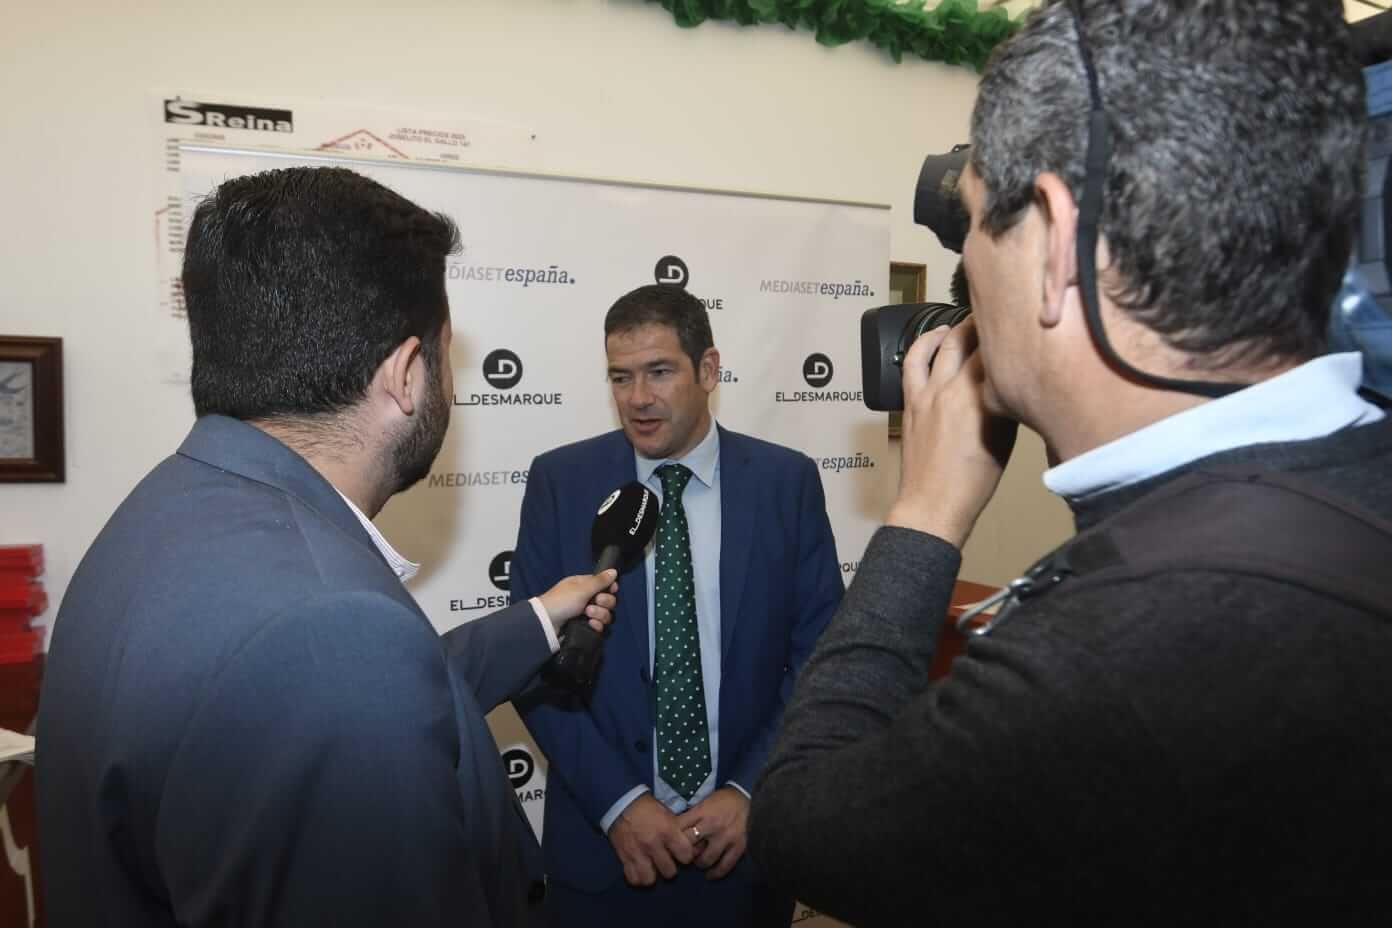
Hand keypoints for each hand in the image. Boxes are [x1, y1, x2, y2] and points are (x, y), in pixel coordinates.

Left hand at [538, 570, 617, 636]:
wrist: (546, 623)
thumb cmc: (562, 601)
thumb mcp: (581, 589)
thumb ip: (600, 581)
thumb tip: (614, 571)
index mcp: (584, 585)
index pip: (604, 585)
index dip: (610, 588)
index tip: (611, 590)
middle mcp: (587, 599)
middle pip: (608, 600)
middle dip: (605, 602)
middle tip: (596, 601)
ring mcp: (586, 614)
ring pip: (605, 614)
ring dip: (600, 614)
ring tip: (588, 614)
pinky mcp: (585, 626)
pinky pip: (599, 626)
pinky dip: (597, 625)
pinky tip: (590, 624)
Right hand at [608, 793, 695, 885]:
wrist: (622, 802)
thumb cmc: (648, 807)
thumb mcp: (668, 815)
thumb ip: (677, 832)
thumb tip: (689, 846)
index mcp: (668, 831)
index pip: (686, 856)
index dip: (686, 856)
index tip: (682, 853)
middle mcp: (653, 844)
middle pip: (669, 872)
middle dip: (670, 867)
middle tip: (667, 861)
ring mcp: (638, 853)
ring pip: (650, 879)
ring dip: (653, 875)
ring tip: (652, 868)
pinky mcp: (624, 857)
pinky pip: (634, 878)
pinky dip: (637, 876)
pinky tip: (640, 869)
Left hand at [676, 786, 748, 879]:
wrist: (748, 797)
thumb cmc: (723, 800)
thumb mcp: (704, 802)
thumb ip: (691, 816)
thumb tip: (675, 831)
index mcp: (702, 812)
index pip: (680, 828)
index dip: (672, 837)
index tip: (670, 843)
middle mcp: (712, 825)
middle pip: (690, 845)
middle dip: (684, 851)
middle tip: (683, 855)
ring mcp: (726, 837)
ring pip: (705, 859)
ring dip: (699, 863)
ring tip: (698, 862)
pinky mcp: (738, 846)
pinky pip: (725, 866)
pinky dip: (716, 873)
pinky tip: (710, 875)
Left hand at [887, 318, 1017, 547]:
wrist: (934, 503)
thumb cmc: (973, 481)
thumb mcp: (1005, 439)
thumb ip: (1005, 402)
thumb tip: (1010, 379)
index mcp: (979, 397)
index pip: (995, 351)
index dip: (1006, 334)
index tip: (1017, 323)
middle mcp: (951, 388)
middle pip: (968, 340)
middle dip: (982, 322)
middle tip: (997, 314)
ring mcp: (927, 393)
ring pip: (941, 346)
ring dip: (954, 328)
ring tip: (966, 320)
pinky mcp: (911, 401)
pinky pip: (913, 362)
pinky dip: (923, 345)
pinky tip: (934, 337)